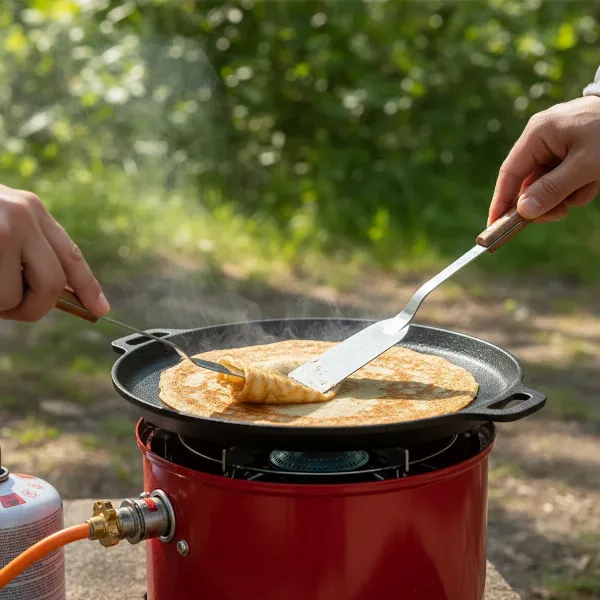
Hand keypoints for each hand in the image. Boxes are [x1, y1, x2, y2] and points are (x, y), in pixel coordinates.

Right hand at [0, 185, 108, 321]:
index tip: (100, 310)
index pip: (69, 255)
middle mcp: (21, 216)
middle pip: (50, 286)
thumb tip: (53, 292)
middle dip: (31, 308)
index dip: (87, 286)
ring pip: (12, 296)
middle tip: (8, 309)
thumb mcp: (1, 220)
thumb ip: (26, 248)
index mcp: (31, 210)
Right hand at [489, 96, 599, 224]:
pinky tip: (595, 180)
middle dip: (546, 201)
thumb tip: (523, 212)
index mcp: (537, 134)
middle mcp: (541, 139)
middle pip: (529, 183)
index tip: (494, 226)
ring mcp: (556, 145)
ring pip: (549, 185)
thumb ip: (552, 189)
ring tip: (592, 185)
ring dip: (568, 194)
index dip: (501, 202)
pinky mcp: (570, 152)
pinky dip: (578, 186)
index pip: (510, 174)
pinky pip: (564, 179)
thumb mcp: (585, 166)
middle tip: (560, 214)